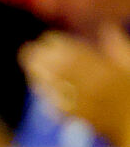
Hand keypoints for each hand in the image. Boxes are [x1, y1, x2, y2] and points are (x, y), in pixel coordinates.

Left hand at [20, 28, 129, 146]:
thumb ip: (119, 47)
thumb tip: (108, 28)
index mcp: (105, 72)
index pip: (75, 56)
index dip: (58, 46)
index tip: (47, 38)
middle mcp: (90, 88)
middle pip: (59, 71)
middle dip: (41, 59)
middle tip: (27, 50)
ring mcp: (82, 104)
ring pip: (54, 87)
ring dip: (38, 75)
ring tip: (29, 64)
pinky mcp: (77, 118)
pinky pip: (56, 105)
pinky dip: (46, 93)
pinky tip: (38, 85)